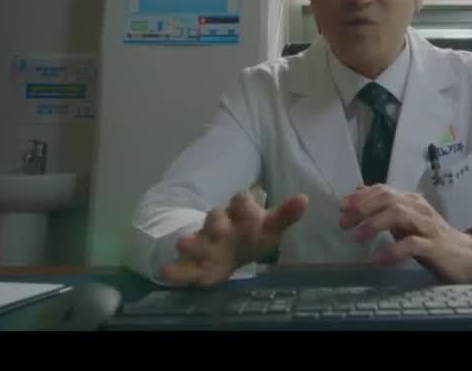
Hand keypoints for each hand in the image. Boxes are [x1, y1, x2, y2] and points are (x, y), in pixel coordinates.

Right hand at [160, 191, 307, 286]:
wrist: (230, 251)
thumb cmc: (252, 235)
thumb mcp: (271, 226)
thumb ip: (286, 214)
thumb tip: (305, 198)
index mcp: (240, 213)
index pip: (241, 202)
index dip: (244, 204)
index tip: (245, 203)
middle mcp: (219, 224)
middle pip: (215, 219)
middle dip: (215, 223)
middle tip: (218, 228)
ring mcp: (204, 243)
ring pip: (196, 240)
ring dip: (191, 243)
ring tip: (183, 245)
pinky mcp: (193, 265)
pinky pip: (183, 267)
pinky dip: (175, 271)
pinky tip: (166, 272)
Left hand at [339, 185, 471, 282]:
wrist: (467, 256)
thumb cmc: (431, 238)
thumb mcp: (406, 220)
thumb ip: (385, 207)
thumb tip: (358, 191)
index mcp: (411, 201)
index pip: (383, 190)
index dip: (360, 197)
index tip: (341, 206)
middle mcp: (419, 208)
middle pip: (388, 198)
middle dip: (362, 208)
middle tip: (343, 222)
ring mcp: (428, 226)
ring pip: (399, 215)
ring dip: (374, 224)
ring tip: (356, 237)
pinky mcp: (435, 247)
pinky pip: (412, 245)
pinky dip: (393, 250)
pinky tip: (378, 258)